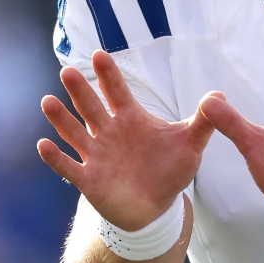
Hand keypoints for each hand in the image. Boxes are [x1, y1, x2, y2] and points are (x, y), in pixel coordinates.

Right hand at [37, 50, 219, 230]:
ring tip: (48, 102)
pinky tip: (44, 145)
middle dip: (80, 91)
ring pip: (74, 133)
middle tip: (68, 71)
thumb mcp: (189, 145)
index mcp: (130, 119)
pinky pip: (69, 167)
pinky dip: (56, 158)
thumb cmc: (169, 170)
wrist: (156, 207)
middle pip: (92, 107)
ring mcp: (96, 155)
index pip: (117, 92)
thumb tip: (219, 95)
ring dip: (61, 119)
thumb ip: (202, 121)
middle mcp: (108, 132)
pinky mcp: (89, 179)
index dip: (109, 75)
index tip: (98, 54)